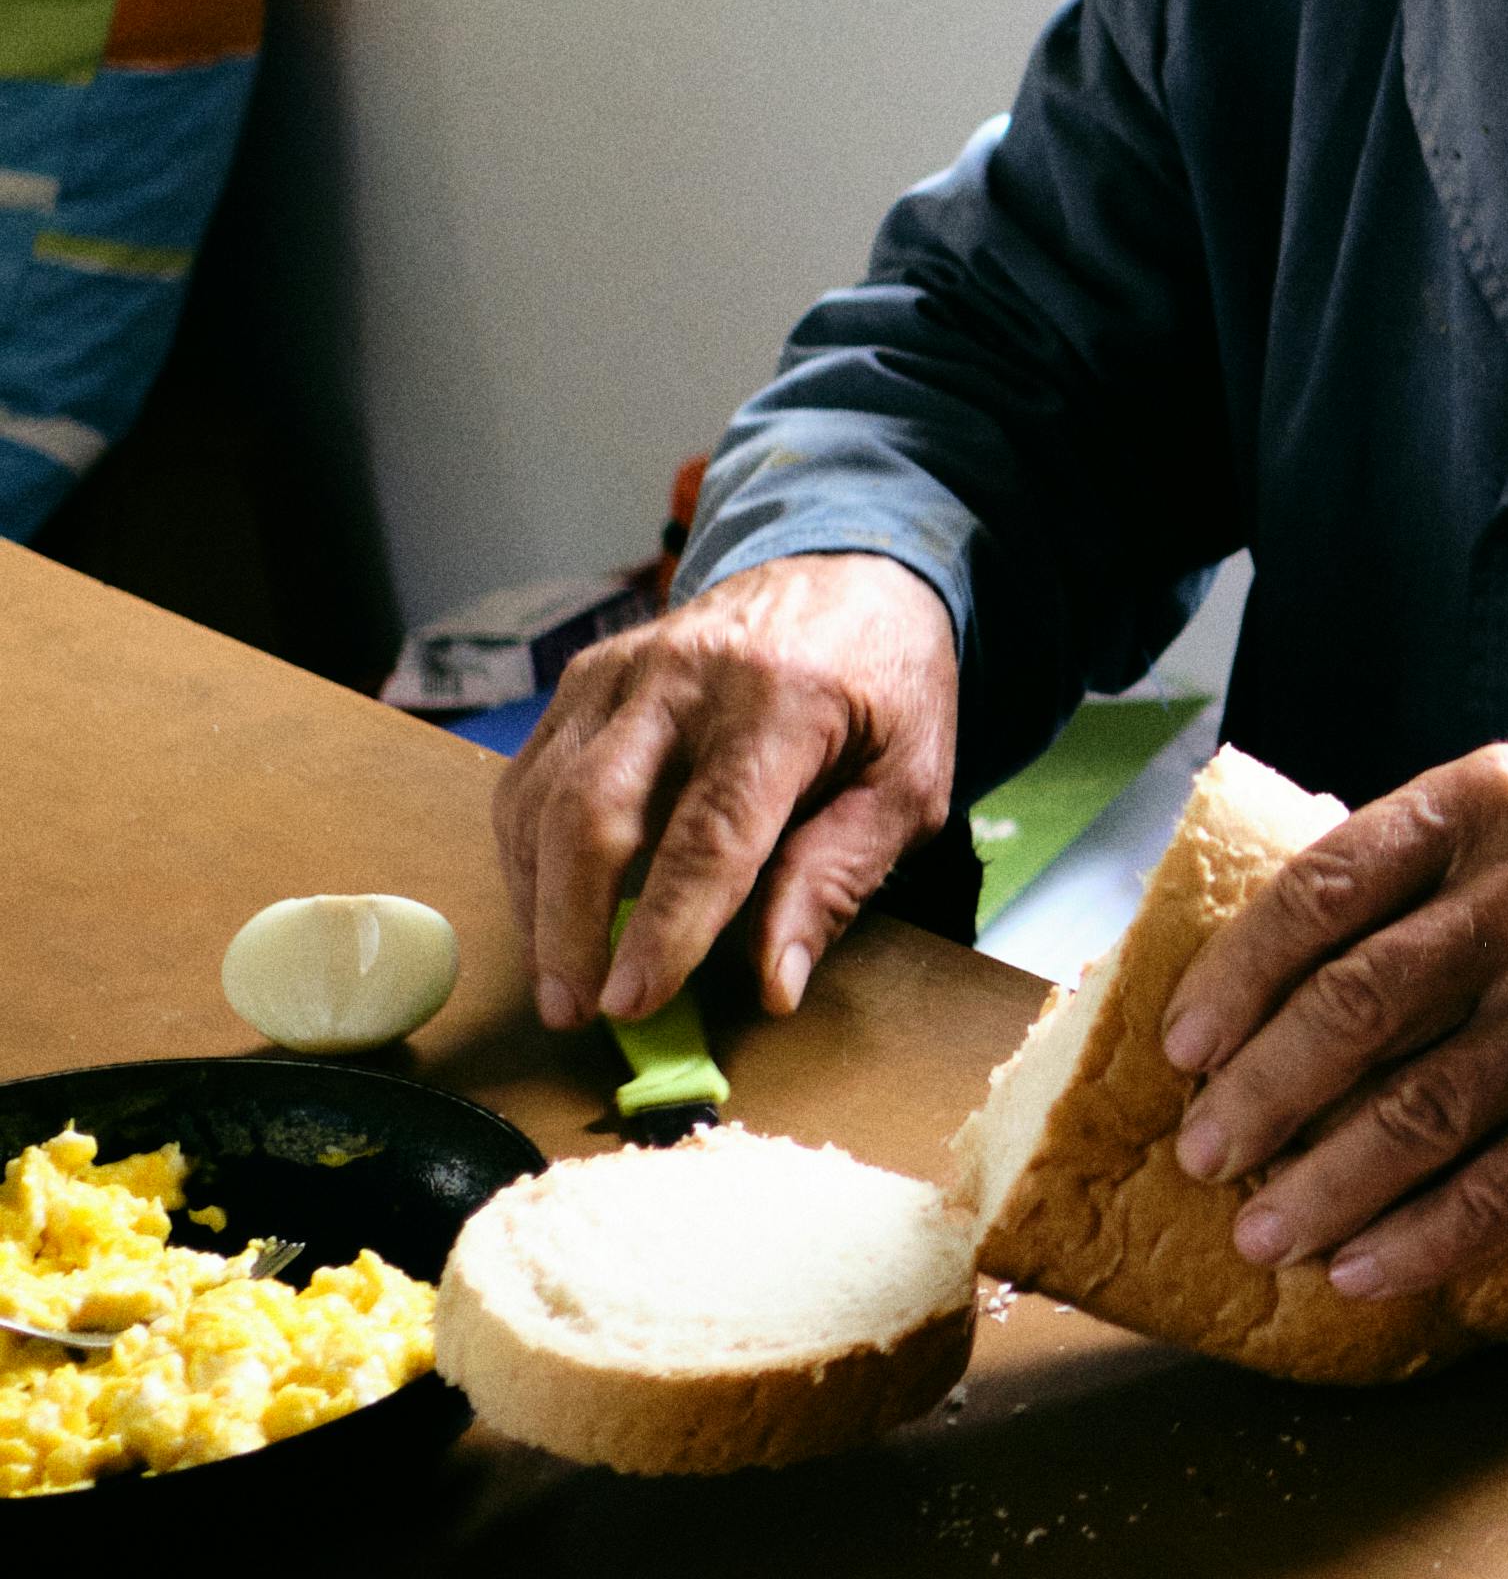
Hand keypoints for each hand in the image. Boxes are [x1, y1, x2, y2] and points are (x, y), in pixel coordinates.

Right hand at [494, 554, 959, 1030]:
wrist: (848, 567)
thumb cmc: (886, 685)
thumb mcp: (908, 784)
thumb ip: (838, 879)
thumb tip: (774, 982)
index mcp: (781, 699)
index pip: (708, 830)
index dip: (664, 927)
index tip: (634, 1004)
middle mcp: (685, 674)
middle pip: (594, 809)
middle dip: (569, 924)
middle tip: (574, 1011)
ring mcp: (622, 668)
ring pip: (544, 794)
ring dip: (537, 899)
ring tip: (559, 981)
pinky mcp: (586, 675)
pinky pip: (532, 773)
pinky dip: (528, 853)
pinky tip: (550, 908)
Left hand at [1157, 740, 1507, 1306]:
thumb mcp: (1494, 825)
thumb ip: (1385, 878)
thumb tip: (1224, 997)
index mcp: (1484, 803)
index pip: (1324, 889)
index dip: (1235, 977)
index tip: (1182, 1050)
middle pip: (1360, 1006)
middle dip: (1261, 1095)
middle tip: (1205, 1155)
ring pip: (1423, 1112)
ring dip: (1324, 1187)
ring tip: (1263, 1233)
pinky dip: (1419, 1240)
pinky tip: (1359, 1269)